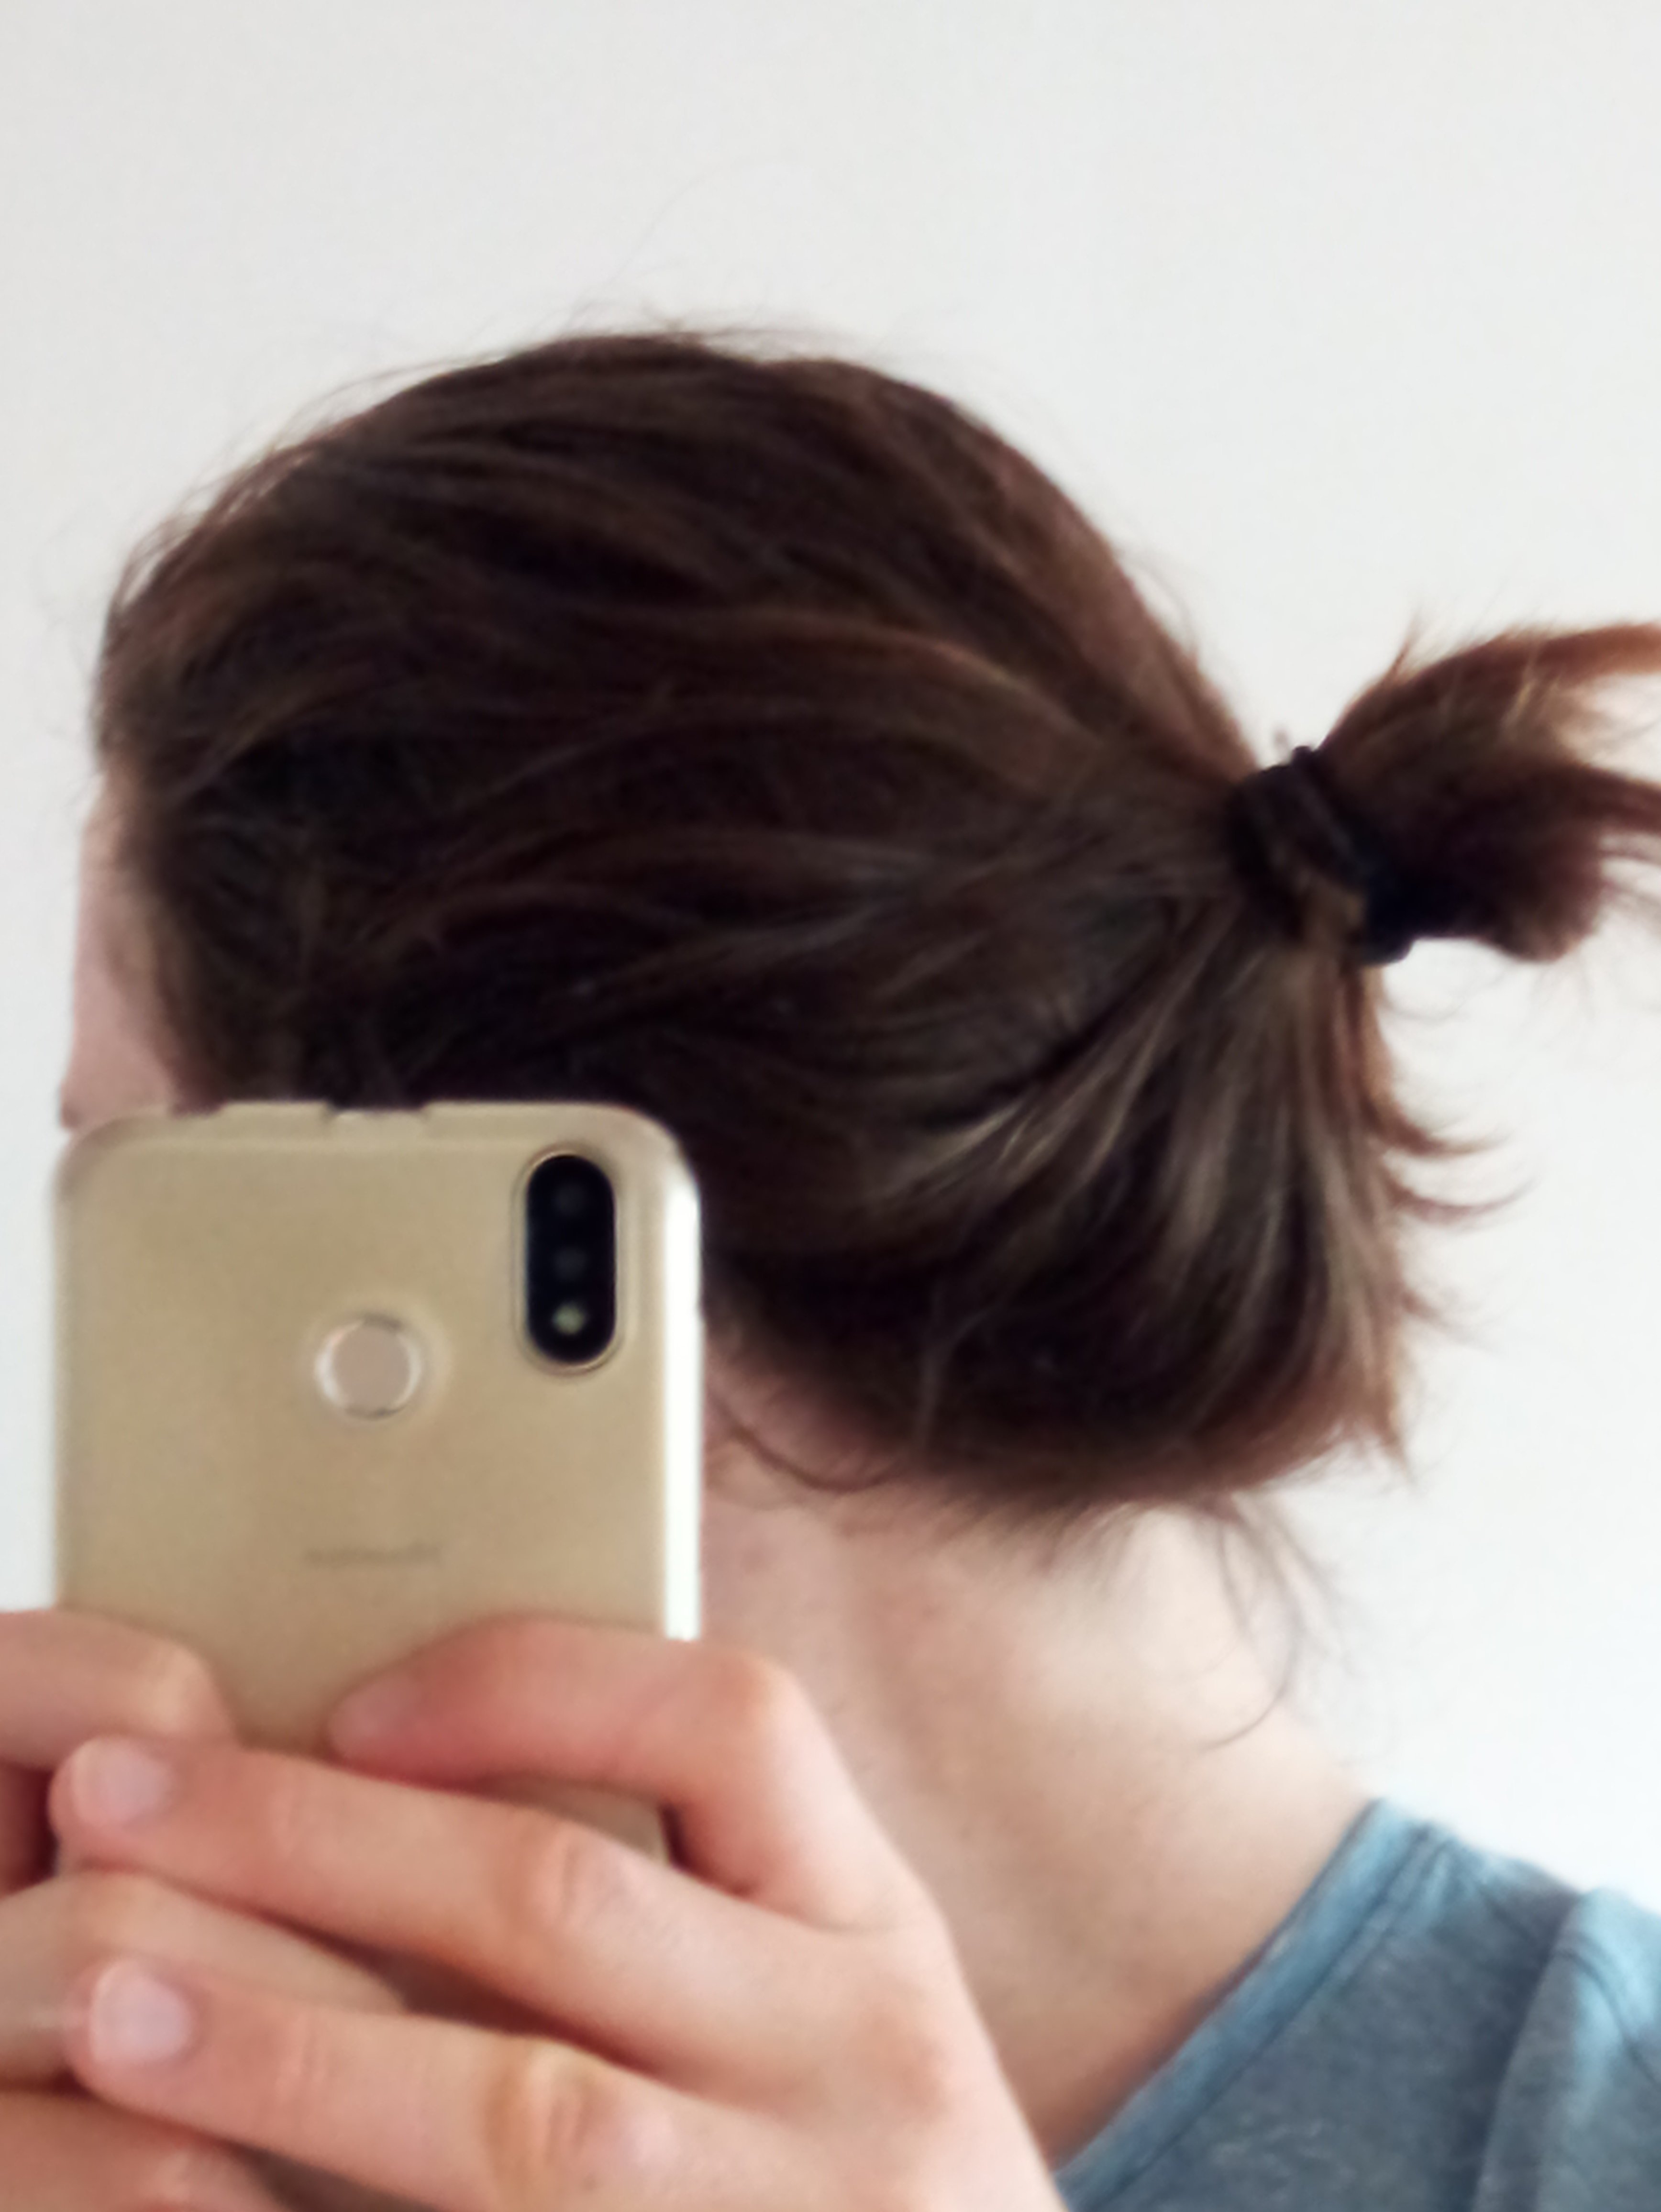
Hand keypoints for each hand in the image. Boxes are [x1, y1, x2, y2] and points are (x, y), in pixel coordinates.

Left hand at [49, 1618, 1066, 2210]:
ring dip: (295, 2052)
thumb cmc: (865, 2176)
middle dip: (320, 1844)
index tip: (355, 1705)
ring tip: (119, 2008)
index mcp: (879, 1935)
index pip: (733, 1726)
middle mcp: (856, 2067)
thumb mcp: (835, 2011)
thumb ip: (697, 1909)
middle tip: (128, 1800)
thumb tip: (411, 1783)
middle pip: (564, 1904)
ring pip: (521, 2118)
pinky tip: (210, 2194)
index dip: (532, 1685)